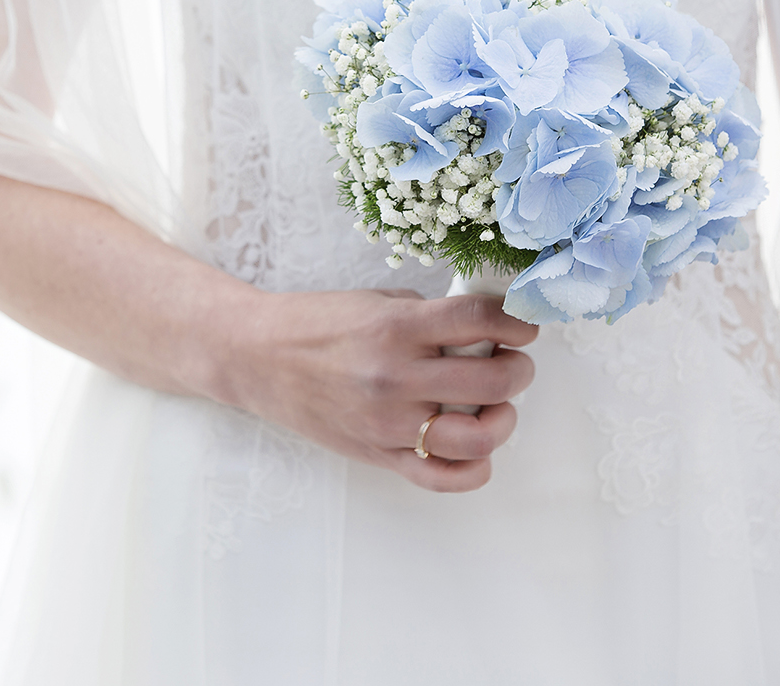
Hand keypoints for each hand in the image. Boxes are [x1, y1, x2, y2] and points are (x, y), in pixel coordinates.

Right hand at [207, 289, 537, 492]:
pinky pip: (443, 477)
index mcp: (396, 327)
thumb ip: (429, 316)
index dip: (516, 320)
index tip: (523, 323)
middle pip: (494, 380)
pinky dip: (473, 467)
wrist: (256, 358)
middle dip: (518, 367)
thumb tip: (486, 328)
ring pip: (478, 436)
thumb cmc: (316, 324)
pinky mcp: (379, 455)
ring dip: (503, 418)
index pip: (481, 320)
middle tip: (512, 361)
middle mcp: (396, 377)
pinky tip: (474, 446)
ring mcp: (388, 423)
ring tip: (496, 404)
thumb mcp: (374, 302)